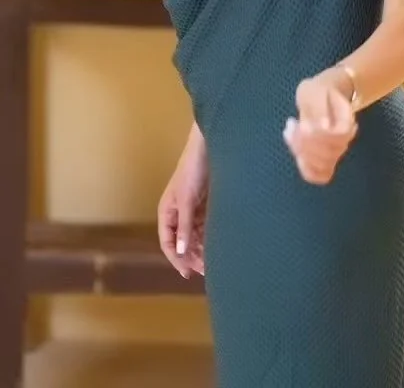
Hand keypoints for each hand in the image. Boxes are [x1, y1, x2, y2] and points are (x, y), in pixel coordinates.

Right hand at [157, 125, 207, 278]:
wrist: (208, 148)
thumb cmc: (192, 171)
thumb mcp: (186, 200)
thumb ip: (185, 226)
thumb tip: (181, 252)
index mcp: (167, 212)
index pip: (168, 242)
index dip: (176, 259)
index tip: (187, 273)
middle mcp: (178, 214)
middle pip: (182, 242)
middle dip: (191, 257)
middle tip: (205, 271)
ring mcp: (192, 211)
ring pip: (195, 237)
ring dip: (202, 249)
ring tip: (214, 263)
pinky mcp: (205, 206)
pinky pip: (205, 228)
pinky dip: (209, 238)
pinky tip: (218, 247)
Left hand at [283, 70, 357, 184]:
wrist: (322, 94)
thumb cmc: (318, 91)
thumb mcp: (314, 90)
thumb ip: (318, 105)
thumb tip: (324, 126)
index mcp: (347, 119)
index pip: (341, 135)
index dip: (321, 135)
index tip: (303, 124)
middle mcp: (345, 139)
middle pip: (332, 152)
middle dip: (306, 143)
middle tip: (291, 125)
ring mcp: (336, 151)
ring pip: (325, 164)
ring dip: (303, 153)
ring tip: (289, 132)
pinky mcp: (326, 160)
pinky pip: (320, 175)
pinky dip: (307, 169)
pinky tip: (296, 153)